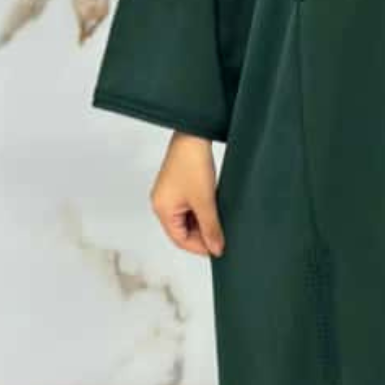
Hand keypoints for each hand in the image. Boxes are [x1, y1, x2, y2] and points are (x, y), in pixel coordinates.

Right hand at [150, 131, 224, 257]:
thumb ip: (211, 227)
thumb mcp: (205, 200)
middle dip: (202, 234)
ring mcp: (170, 194)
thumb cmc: (193, 163)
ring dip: (203, 222)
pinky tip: (216, 208)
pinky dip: (202, 210)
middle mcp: (162, 203)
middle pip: (182, 230)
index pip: (179, 239)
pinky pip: (190, 206)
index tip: (218, 249)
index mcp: (162, 209)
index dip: (199, 247)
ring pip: (188, 218)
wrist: (194, 135)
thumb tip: (216, 248)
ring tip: (221, 221)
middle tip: (222, 236)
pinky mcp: (179, 185)